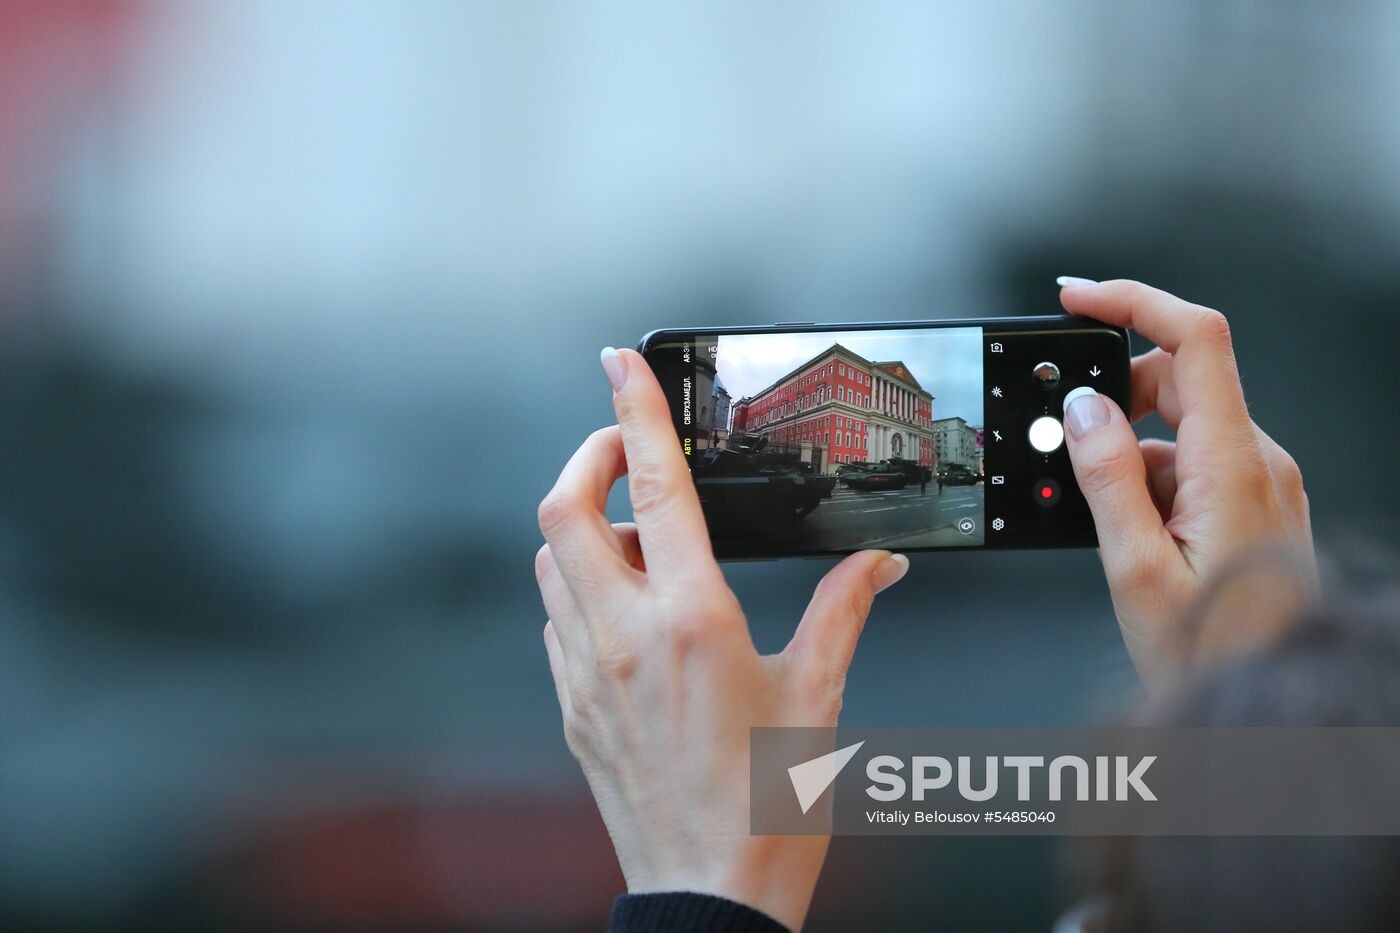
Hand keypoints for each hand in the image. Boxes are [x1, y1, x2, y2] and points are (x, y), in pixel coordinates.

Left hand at [534, 347, 908, 930]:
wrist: (708, 895)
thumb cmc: (766, 808)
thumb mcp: (817, 696)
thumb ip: (844, 613)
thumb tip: (876, 565)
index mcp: (690, 620)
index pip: (650, 487)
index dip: (631, 411)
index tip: (621, 364)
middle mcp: (622, 637)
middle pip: (562, 509)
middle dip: (586, 458)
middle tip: (626, 452)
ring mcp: (586, 673)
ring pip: (550, 561)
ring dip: (584, 527)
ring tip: (641, 537)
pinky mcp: (572, 706)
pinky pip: (556, 618)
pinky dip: (579, 587)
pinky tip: (627, 606)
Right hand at [1056, 278, 1315, 687]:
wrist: (1265, 700)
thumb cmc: (1210, 651)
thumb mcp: (1134, 568)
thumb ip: (1105, 477)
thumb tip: (1083, 407)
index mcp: (1232, 465)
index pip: (1196, 340)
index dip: (1133, 303)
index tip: (1079, 299)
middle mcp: (1258, 462)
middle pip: (1182, 379)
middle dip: (1116, 393)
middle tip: (1068, 440)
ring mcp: (1261, 483)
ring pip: (1182, 425)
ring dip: (1130, 448)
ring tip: (1107, 519)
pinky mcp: (1254, 504)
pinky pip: (1193, 462)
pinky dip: (1151, 477)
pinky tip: (1132, 530)